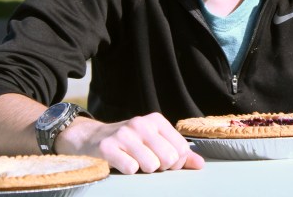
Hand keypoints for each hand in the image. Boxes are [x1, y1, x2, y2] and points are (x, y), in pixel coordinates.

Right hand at [55, 112, 204, 173]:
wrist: (92, 138)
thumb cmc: (129, 142)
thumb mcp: (154, 141)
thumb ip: (179, 153)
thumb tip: (200, 165)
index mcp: (156, 120)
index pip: (181, 149)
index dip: (176, 163)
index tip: (163, 161)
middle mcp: (142, 124)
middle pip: (169, 158)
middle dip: (161, 168)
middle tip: (148, 163)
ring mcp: (124, 134)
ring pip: (151, 165)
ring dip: (143, 170)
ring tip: (134, 161)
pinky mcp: (108, 147)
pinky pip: (131, 169)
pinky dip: (128, 171)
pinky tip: (121, 163)